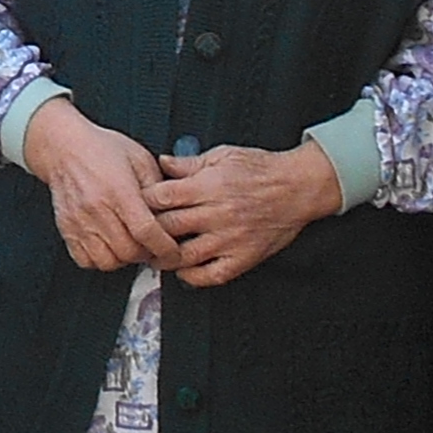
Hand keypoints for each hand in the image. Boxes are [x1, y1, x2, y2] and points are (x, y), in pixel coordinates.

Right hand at [30, 100, 186, 274]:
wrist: (64, 147)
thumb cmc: (100, 149)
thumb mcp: (140, 159)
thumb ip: (157, 188)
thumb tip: (171, 213)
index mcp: (118, 190)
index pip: (146, 231)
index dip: (164, 247)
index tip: (172, 251)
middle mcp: (97, 208)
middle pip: (128, 251)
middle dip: (147, 254)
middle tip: (152, 245)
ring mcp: (79, 222)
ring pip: (107, 262)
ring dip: (124, 259)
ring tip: (130, 245)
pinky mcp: (66, 229)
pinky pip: (85, 260)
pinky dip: (100, 260)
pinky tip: (109, 246)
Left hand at [148, 138, 343, 284]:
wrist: (298, 187)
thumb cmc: (261, 169)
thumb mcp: (223, 155)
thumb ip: (189, 163)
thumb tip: (160, 162)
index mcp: (208, 186)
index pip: (161, 197)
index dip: (142, 201)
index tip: (134, 204)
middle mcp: (216, 214)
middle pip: (167, 228)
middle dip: (146, 232)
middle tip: (136, 233)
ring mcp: (229, 239)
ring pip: (183, 256)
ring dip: (163, 258)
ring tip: (154, 254)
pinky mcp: (243, 257)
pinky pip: (210, 275)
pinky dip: (191, 277)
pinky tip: (183, 270)